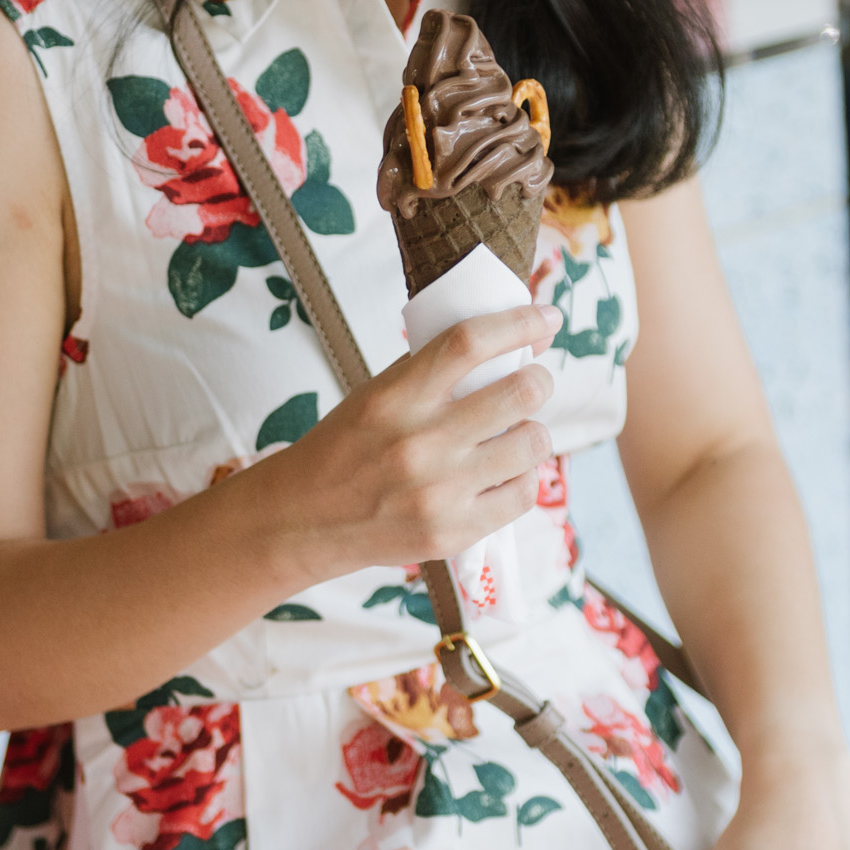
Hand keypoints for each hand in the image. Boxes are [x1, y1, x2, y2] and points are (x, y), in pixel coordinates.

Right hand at [265, 306, 558, 579]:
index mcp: (396, 397)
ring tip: (512, 433)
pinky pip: (524, 493)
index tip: (546, 317)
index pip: (470, 342)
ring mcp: (439, 491)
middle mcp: (420, 443)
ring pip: (532, 442)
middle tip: (531, 383)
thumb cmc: (347, 447)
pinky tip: (503, 473)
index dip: (519, 322)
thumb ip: (439, 368)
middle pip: (520, 392)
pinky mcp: (453, 532)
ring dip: (531, 431)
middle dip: (538, 381)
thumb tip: (523, 340)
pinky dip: (522, 477)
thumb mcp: (378, 394)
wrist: (304, 519)